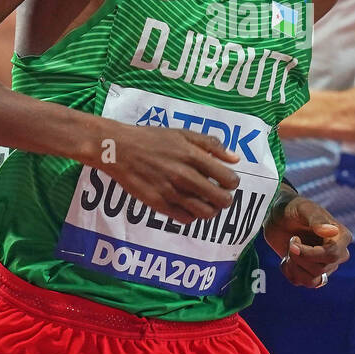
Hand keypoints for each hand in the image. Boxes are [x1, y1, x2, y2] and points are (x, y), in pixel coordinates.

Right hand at [97, 124, 239, 225]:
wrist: (119, 149)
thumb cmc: (152, 139)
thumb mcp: (183, 134)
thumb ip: (211, 145)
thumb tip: (235, 159)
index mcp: (193, 156)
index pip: (228, 179)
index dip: (232, 183)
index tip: (227, 182)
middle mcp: (184, 176)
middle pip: (220, 200)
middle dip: (225, 199)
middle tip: (219, 195)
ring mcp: (171, 192)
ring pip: (205, 213)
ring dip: (211, 210)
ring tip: (206, 203)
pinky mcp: (158, 204)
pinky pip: (185, 219)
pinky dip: (192, 216)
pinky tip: (188, 206)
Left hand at [265, 194, 350, 288]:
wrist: (278, 216)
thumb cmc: (293, 208)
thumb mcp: (303, 208)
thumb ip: (317, 219)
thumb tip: (332, 232)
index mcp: (341, 236)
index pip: (333, 254)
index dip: (311, 253)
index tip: (294, 242)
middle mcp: (337, 253)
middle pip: (321, 268)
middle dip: (300, 257)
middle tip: (291, 241)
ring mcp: (325, 266)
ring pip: (312, 281)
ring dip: (294, 266)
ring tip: (289, 250)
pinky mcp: (311, 273)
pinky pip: (302, 283)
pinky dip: (290, 272)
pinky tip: (285, 258)